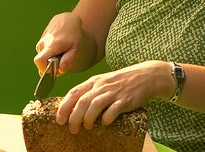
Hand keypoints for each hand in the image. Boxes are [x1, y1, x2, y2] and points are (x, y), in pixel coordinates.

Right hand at [34, 12, 83, 74]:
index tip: (53, 70)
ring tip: (61, 52)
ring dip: (51, 59)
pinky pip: (43, 52)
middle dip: (50, 66)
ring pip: (43, 57)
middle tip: (62, 60)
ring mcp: (41, 41)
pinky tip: (57, 48)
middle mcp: (43, 43)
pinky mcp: (41, 40)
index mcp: (52, 45)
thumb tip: (60, 70)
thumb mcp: (76, 48)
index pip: (39, 61)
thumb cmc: (73, 34)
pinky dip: (50, 54)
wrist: (67, 20)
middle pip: (41, 62)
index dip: (43, 69)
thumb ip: (68, 60)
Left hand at [56, 61, 172, 132]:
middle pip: (82, 101)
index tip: (59, 119)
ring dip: (88, 118)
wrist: (145, 76)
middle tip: (71, 129)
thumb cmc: (121, 82)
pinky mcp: (125, 99)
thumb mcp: (103, 82)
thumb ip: (90, 92)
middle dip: (74, 116)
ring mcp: (113, 92)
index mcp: (93, 81)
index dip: (64, 106)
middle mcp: (101, 86)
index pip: (74, 92)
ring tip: (86, 128)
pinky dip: (107, 118)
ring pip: (95, 104)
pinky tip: (105, 123)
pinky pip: (113, 109)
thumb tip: (74, 108)